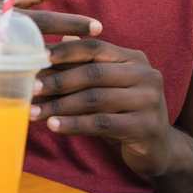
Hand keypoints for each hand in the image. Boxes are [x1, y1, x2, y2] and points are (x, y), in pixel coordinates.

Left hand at [30, 37, 173, 176]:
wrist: (159, 148)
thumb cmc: (123, 112)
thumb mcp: (106, 86)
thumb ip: (83, 66)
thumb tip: (50, 45)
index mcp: (135, 59)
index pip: (95, 47)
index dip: (66, 51)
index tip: (38, 56)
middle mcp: (146, 75)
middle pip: (93, 73)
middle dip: (58, 81)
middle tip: (32, 87)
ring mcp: (150, 101)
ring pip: (94, 99)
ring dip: (60, 106)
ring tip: (34, 111)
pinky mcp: (146, 127)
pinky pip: (101, 123)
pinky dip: (74, 124)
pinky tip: (53, 126)